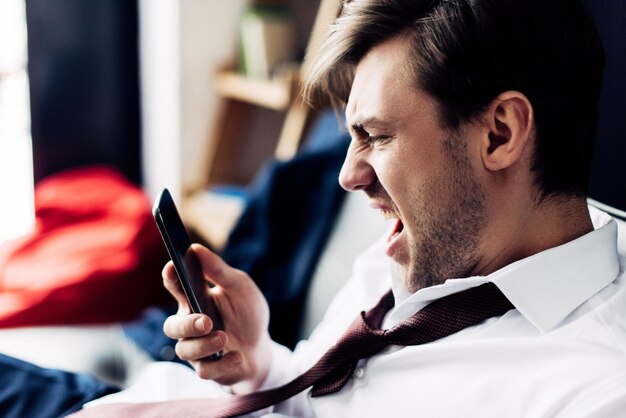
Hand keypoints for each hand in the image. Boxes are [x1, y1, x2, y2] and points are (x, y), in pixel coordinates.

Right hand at [162, 244, 272, 393]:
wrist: (261, 347)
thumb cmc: (247, 312)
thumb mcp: (240, 286)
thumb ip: (218, 270)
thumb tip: (196, 249)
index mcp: (195, 299)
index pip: (175, 286)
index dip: (170, 277)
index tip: (172, 268)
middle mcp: (190, 324)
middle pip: (172, 326)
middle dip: (186, 324)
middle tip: (205, 321)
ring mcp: (197, 348)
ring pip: (185, 350)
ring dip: (204, 345)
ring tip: (224, 337)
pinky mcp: (208, 368)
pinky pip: (204, 370)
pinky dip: (222, 364)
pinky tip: (237, 356)